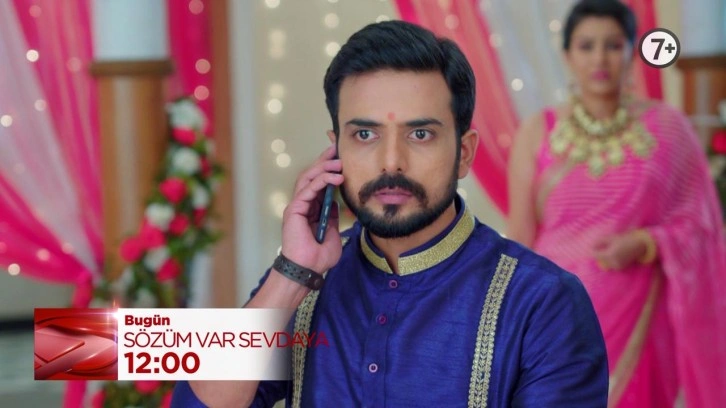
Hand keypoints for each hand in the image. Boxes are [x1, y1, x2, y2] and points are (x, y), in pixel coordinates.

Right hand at [281, 145, 343, 272]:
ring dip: (323, 168)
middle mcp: (301, 205)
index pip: (318, 183)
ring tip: (338, 161)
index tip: (339, 157)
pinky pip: (308, 189)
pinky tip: (336, 177)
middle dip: (324, 161)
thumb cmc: (318, 257)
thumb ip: (333, 218)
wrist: (307, 269)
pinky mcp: (295, 209)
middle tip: (336, 149)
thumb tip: (335, 203)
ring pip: (308, 179)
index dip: (327, 169)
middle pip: (311, 176)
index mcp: (310, 210)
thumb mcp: (333, 234)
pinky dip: (322, 180)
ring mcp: (297, 206)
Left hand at [592, 231, 646, 270]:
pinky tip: (613, 253)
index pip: (595, 254)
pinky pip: (610, 264)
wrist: (639, 246)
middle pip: (599, 259)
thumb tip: (591, 245)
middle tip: (600, 246)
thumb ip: (600, 242)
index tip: (592, 245)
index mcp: (609, 255)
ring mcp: (616, 266)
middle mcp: (612, 262)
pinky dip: (609, 260)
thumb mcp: (611, 238)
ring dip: (603, 257)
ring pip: (604, 262)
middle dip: (598, 253)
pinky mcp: (620, 268)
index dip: (592, 249)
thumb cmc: (624, 240)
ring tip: (609, 249)